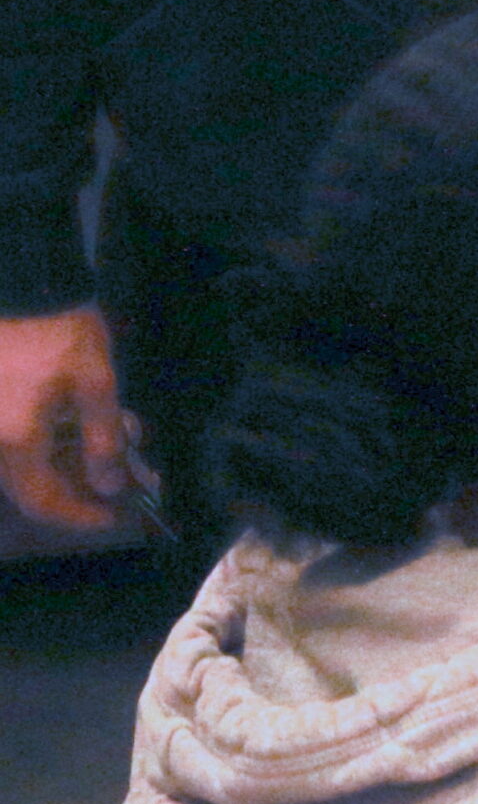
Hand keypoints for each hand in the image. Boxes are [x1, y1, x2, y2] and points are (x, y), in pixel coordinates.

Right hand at [0, 305, 131, 530]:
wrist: (25, 288)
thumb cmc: (60, 335)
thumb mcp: (95, 385)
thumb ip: (103, 441)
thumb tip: (112, 487)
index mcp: (14, 443)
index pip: (43, 503)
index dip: (82, 515)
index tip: (122, 514)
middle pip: (41, 484)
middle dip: (93, 481)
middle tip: (137, 473)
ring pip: (39, 461)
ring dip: (84, 457)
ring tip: (130, 438)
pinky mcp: (0, 411)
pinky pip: (30, 439)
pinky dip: (65, 438)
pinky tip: (101, 422)